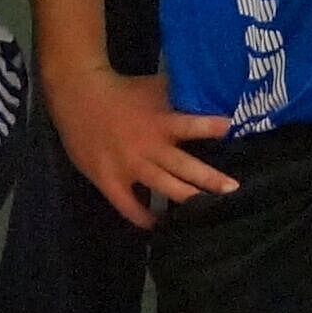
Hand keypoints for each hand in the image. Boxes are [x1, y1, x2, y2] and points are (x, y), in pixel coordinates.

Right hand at [46, 54, 231, 227]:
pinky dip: (143, 217)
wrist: (78, 95)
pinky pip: (128, 206)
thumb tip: (211, 92)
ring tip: (206, 210)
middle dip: (210, 180)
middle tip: (233, 189)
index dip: (210, 127)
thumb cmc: (122, 92)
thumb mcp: (154, 87)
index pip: (190, 125)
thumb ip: (179, 95)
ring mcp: (128, 166)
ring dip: (186, 199)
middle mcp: (148, 147)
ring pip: (163, 188)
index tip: (229, 129)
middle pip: (184, 168)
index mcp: (159, 123)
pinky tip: (157, 224)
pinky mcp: (109, 180)